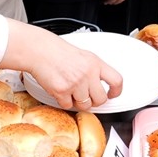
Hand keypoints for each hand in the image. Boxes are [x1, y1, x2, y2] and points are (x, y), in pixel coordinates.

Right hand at [1, 20, 123, 109]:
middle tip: (87, 97)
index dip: (116, 91)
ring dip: (79, 102)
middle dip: (94, 101)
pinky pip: (68, 105)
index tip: (112, 94)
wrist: (40, 51)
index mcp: (95, 63)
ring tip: (72, 92)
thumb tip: (102, 86)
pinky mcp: (62, 91)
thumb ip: (94, 70)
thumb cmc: (59, 52)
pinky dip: (64, 102)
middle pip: (101, 99)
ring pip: (85, 105)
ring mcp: (75, 83)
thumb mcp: (84, 56)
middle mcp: (87, 73)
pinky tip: (61, 91)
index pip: (117, 80)